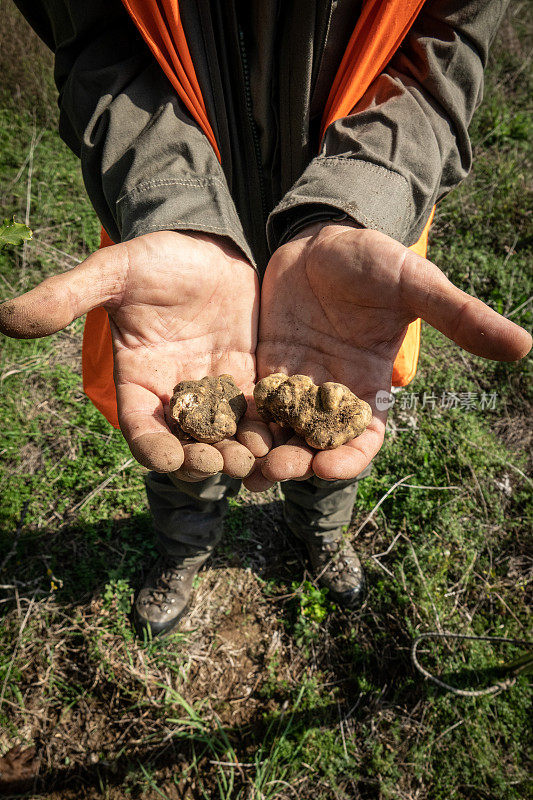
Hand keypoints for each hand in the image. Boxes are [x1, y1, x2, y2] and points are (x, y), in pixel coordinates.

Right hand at [0, 230, 270, 477]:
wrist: (205, 244)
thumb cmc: (155, 258)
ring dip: (241, 454)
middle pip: (187, 445)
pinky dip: (269, 432)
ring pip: (227, 439)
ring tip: (258, 460)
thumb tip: (4, 318)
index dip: (152, 447)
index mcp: (139, 384)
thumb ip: (66, 297)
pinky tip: (285, 439)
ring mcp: (216, 395)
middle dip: (204, 459)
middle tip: (223, 464)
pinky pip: (260, 417)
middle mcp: (177, 399)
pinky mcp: (250, 383)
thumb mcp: (112, 273)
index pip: (142, 430)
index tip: (170, 458)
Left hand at [256, 223, 531, 482]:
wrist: (323, 236)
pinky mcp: (264, 369)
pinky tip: (217, 430)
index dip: (351, 458)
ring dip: (263, 450)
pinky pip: (252, 404)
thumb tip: (524, 345)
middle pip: (316, 446)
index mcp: (370, 388)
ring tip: (240, 464)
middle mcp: (332, 396)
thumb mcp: (415, 285)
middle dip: (297, 462)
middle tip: (275, 470)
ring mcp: (295, 384)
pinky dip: (239, 420)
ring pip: (280, 432)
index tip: (331, 468)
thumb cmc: (374, 260)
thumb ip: (459, 317)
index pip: (366, 440)